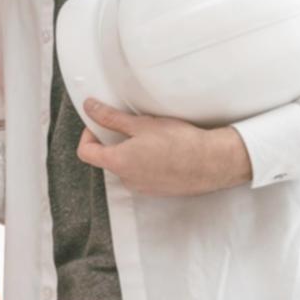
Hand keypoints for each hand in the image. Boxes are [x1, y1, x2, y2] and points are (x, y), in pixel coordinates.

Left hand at [77, 99, 252, 195]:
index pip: (86, 152)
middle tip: (131, 126)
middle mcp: (127, 180)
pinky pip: (143, 175)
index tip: (99, 124)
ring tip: (152, 138)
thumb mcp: (142, 124)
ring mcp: (143, 187)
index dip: (88, 135)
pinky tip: (163, 151)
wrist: (213, 162)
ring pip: (126, 167)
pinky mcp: (158, 190)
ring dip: (131, 152)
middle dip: (114, 141)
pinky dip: (146, 163)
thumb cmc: (180, 143)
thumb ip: (111, 118)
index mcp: (118, 163)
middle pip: (107, 159)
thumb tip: (90, 108)